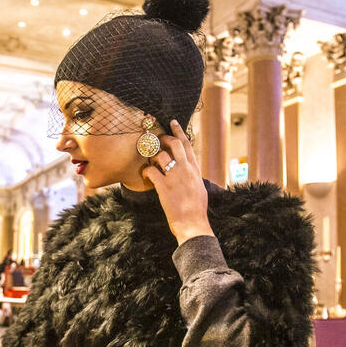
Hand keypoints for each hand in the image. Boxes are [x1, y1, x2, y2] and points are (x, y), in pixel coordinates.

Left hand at [140, 119, 213, 244]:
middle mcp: (186, 170)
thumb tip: (191, 172)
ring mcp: (175, 177)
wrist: (193, 223)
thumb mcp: (200, 188)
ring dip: (153, 156)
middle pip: (174, 144)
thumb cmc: (197, 210)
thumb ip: (193, 177)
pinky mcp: (164, 187)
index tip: (173, 122)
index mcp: (195, 170)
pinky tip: (146, 174)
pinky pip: (151, 171)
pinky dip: (146, 170)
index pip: (187, 145)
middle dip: (164, 138)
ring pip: (161, 156)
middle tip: (157, 139)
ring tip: (151, 160)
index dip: (179, 132)